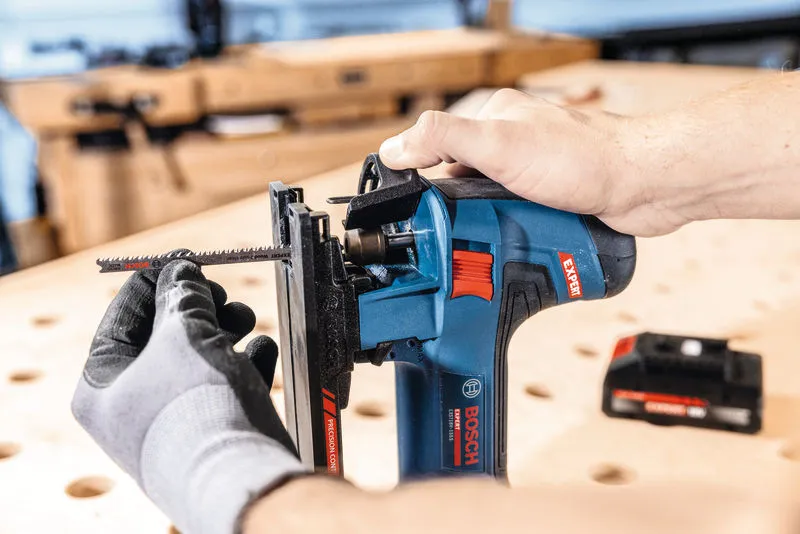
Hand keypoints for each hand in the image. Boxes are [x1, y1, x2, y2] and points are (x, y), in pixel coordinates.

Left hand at [71, 258, 308, 533]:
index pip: (124, 315)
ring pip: (199, 357)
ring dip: (226, 331)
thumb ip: (181, 295)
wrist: (239, 476)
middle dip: (199, 308)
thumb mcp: (183, 334)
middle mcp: (133, 405)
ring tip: (246, 320)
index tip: (185, 259)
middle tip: (220, 293)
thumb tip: (180, 272)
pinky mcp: (213, 430)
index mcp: (103, 384)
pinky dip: (244, 362)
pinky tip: (261, 351)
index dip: (156, 280)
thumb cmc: (197, 407)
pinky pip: (224, 384)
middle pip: (165, 336)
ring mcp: (174, 420)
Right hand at [379, 89, 687, 236]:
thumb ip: (442, 140)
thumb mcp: (499, 145)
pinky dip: (517, 234)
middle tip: (463, 235)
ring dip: (491, 228)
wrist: (647, 185)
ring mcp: (535, 172)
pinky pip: (521, 220)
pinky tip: (520, 242)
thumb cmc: (583, 158)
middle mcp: (515, 143)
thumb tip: (394, 148)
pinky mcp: (554, 198)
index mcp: (495, 119)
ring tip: (495, 243)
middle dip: (462, 212)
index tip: (420, 210)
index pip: (439, 147)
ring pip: (493, 207)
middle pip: (465, 183)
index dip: (425, 179)